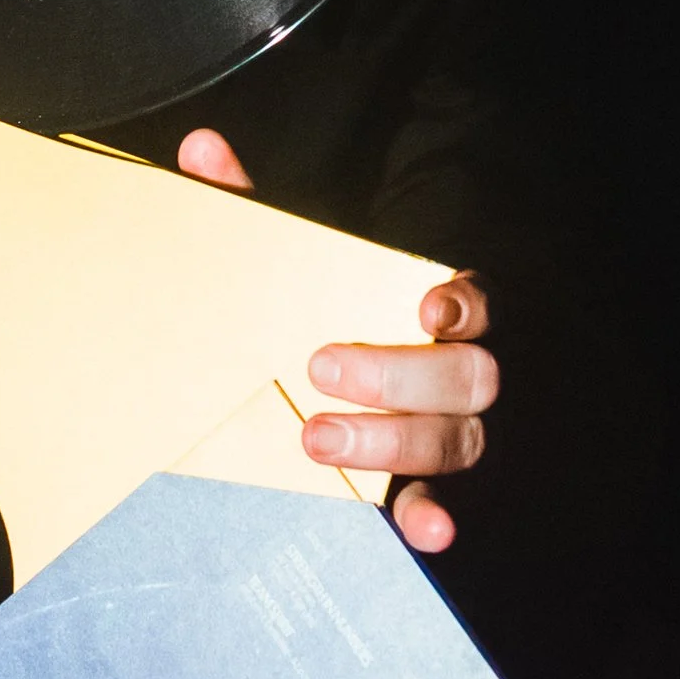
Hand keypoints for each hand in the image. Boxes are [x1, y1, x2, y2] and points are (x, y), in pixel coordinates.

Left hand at [177, 128, 494, 555]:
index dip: (463, 307)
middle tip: (322, 367)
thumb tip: (202, 150)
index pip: (477, 301)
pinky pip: (438, 499)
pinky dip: (431, 516)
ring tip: (314, 438)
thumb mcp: (282, 256)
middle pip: (469, 376)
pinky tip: (422, 528)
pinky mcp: (423, 480)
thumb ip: (250, 206)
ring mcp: (449, 428)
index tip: (425, 311)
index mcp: (438, 307)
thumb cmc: (312, 304)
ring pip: (457, 440)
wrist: (310, 373)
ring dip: (391, 444)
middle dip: (399, 377)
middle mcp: (458, 367)